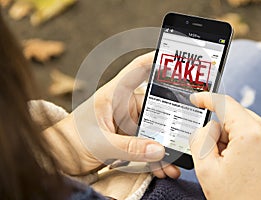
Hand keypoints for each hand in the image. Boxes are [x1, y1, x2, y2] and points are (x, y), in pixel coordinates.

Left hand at [46, 52, 179, 177]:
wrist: (61, 157)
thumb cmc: (72, 140)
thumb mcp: (101, 144)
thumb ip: (129, 147)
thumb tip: (159, 150)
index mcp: (114, 95)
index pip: (137, 70)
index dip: (156, 61)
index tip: (176, 58)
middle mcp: (124, 105)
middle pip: (156, 106)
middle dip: (171, 124)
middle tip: (185, 136)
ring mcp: (128, 122)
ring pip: (154, 129)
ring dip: (165, 146)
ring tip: (173, 164)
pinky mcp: (129, 137)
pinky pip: (148, 144)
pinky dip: (156, 156)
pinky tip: (164, 168)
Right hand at [189, 92, 260, 199]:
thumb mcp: (207, 170)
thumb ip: (200, 139)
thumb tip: (206, 128)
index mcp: (252, 134)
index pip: (225, 103)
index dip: (207, 99)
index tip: (198, 99)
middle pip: (238, 118)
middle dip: (223, 130)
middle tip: (215, 154)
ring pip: (251, 129)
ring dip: (237, 140)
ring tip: (234, 167)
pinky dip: (252, 147)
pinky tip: (247, 168)